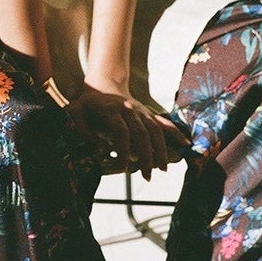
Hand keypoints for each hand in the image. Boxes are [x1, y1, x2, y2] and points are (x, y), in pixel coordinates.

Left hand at [67, 85, 188, 179]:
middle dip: (146, 155)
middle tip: (148, 176)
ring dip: (161, 149)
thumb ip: (83, 131)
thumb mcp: (75, 113)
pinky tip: (186, 145)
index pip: (121, 131)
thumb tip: (99, 151)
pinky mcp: (148, 113)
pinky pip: (163, 122)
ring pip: (155, 129)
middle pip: (142, 133)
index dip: (124, 150)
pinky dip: (175, 132)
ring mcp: (141, 111)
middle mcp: (129, 110)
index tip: (125, 168)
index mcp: (111, 110)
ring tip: (163, 169)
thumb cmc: (86, 104)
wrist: (103, 84)